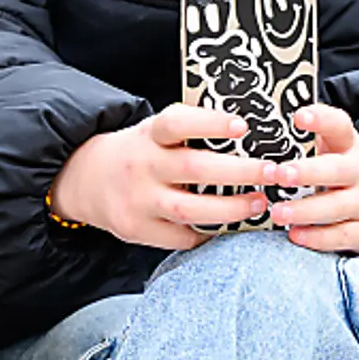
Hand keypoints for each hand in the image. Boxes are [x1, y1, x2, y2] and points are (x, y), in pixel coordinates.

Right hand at [48, 105, 272, 248]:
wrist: (85, 179)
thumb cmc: (138, 153)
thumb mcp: (155, 132)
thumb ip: (190, 130)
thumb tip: (246, 133)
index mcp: (149, 135)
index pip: (178, 122)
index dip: (211, 123)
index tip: (242, 127)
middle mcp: (143, 166)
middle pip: (195, 169)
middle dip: (241, 172)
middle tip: (273, 172)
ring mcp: (138, 200)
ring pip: (190, 210)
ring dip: (232, 209)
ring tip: (260, 203)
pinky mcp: (137, 229)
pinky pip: (181, 236)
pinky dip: (207, 232)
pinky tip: (227, 225)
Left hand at [265, 104, 358, 252]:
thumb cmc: (340, 173)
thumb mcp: (332, 149)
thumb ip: (308, 138)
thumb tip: (275, 122)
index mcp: (349, 146)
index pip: (339, 126)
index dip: (321, 119)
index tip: (299, 116)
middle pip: (337, 170)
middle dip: (308, 172)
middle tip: (279, 174)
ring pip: (338, 207)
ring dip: (305, 210)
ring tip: (277, 212)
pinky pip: (342, 237)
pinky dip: (318, 238)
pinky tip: (295, 234)